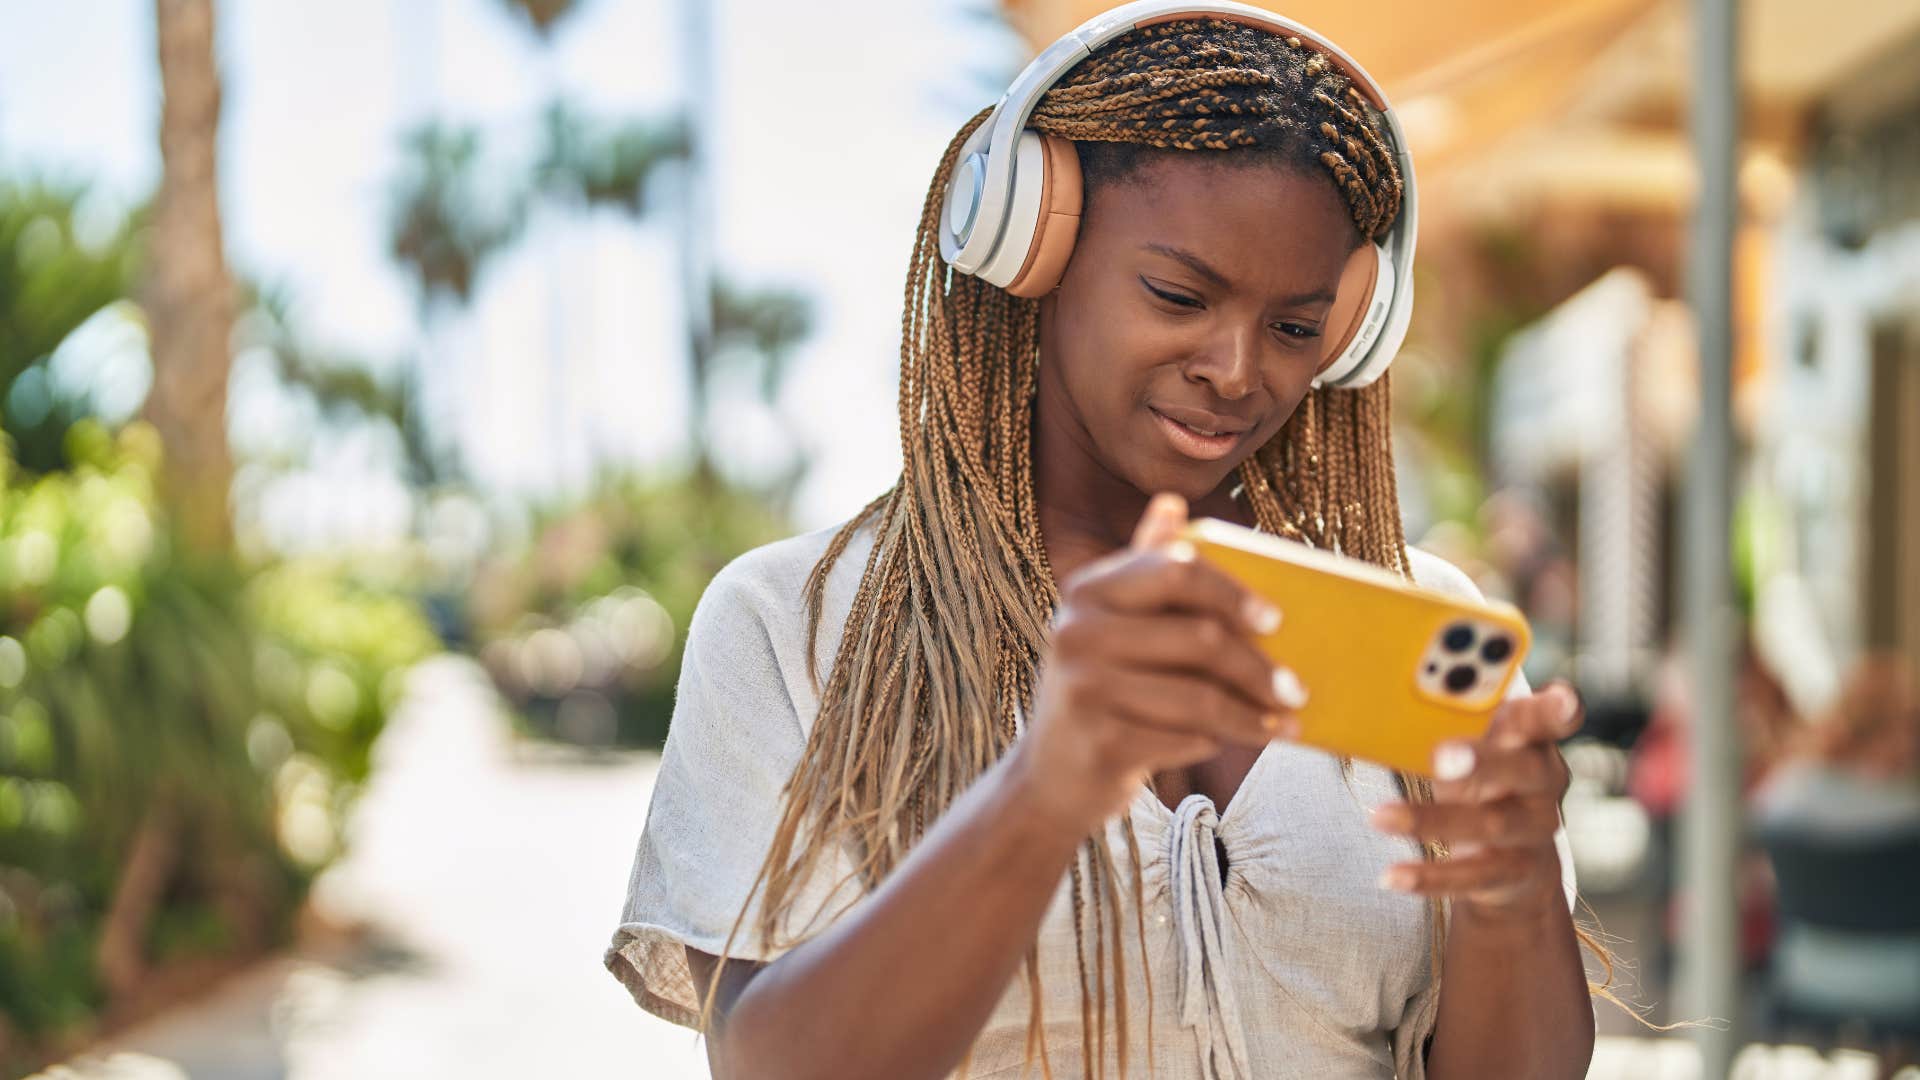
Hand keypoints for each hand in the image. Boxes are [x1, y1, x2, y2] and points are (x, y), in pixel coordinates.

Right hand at [1008, 493, 1307, 838]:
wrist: (1050, 777)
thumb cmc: (1099, 690)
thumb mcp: (1112, 626)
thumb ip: (1144, 569)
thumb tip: (1172, 500)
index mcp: (1087, 591)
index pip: (1176, 570)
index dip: (1233, 591)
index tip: (1276, 619)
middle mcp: (1077, 633)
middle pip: (1200, 637)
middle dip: (1259, 667)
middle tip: (1297, 691)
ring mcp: (1083, 691)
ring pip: (1200, 698)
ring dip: (1252, 715)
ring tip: (1283, 723)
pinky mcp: (1099, 745)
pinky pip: (1186, 740)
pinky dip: (1218, 742)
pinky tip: (1231, 742)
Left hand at [1367, 681, 1581, 918]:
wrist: (1515, 864)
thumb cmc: (1481, 780)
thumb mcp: (1471, 748)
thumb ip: (1449, 724)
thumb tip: (1380, 705)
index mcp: (1531, 740)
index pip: (1549, 719)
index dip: (1558, 709)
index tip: (1561, 699)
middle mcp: (1543, 783)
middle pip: (1522, 769)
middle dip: (1483, 762)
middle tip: (1441, 758)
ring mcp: (1535, 830)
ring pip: (1490, 824)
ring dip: (1432, 820)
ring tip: (1380, 817)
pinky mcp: (1516, 873)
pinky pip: (1474, 876)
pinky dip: (1430, 876)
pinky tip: (1392, 876)